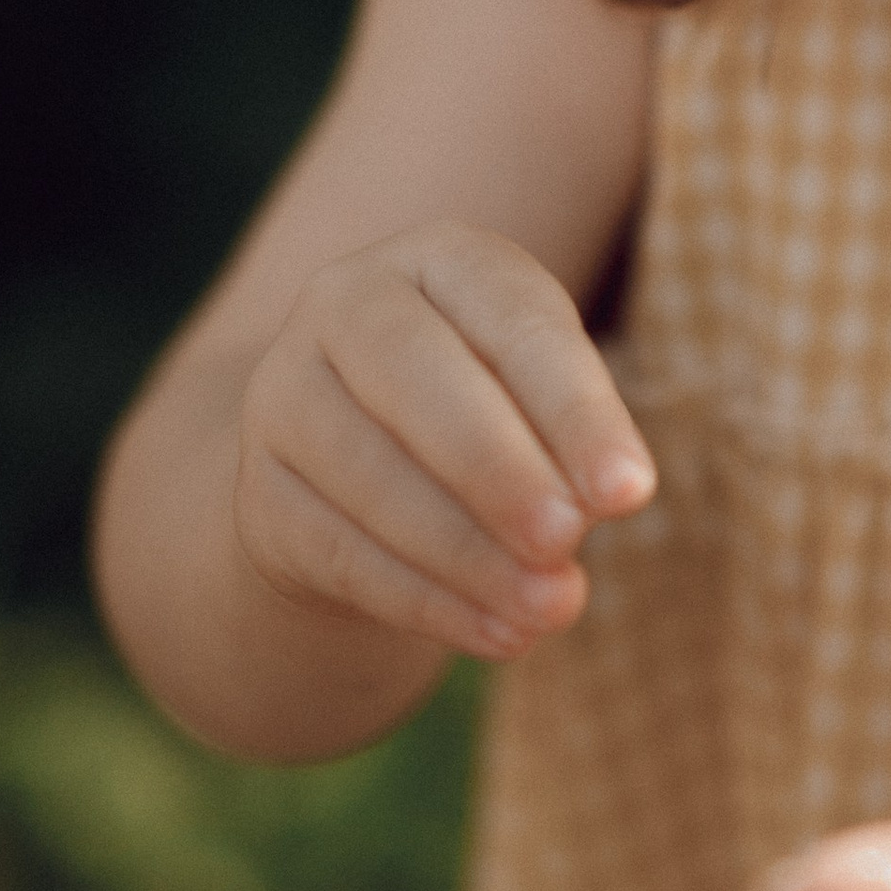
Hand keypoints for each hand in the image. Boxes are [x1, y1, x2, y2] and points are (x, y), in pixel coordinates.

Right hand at [232, 219, 654, 661]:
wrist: (359, 461)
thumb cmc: (492, 405)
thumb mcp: (538, 391)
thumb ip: (569, 434)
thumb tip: (601, 502)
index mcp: (441, 257)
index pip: (514, 320)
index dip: (576, 409)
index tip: (632, 492)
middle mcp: (345, 302)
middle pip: (418, 377)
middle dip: (500, 468)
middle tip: (570, 540)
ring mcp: (284, 394)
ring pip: (370, 474)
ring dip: (468, 552)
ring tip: (551, 608)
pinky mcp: (258, 491)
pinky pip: (340, 551)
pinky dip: (427, 600)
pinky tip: (499, 633)